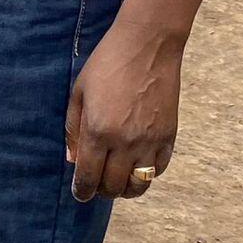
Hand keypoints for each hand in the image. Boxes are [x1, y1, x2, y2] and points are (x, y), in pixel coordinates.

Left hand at [66, 9, 183, 201]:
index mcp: (98, 132)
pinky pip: (158, 169)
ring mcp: (150, 142)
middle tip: (96, 187)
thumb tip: (73, 159)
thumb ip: (73, 129)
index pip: (89, 176)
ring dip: (126, 189)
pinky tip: (137, 168)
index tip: (80, 195)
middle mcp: (125, 143)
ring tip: (116, 183)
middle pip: (113, 185)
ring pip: (139, 184)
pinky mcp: (169, 137)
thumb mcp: (79, 93)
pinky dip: (147, 174)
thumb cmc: (106, 65)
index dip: (83, 190)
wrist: (147, 47)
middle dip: (102, 191)